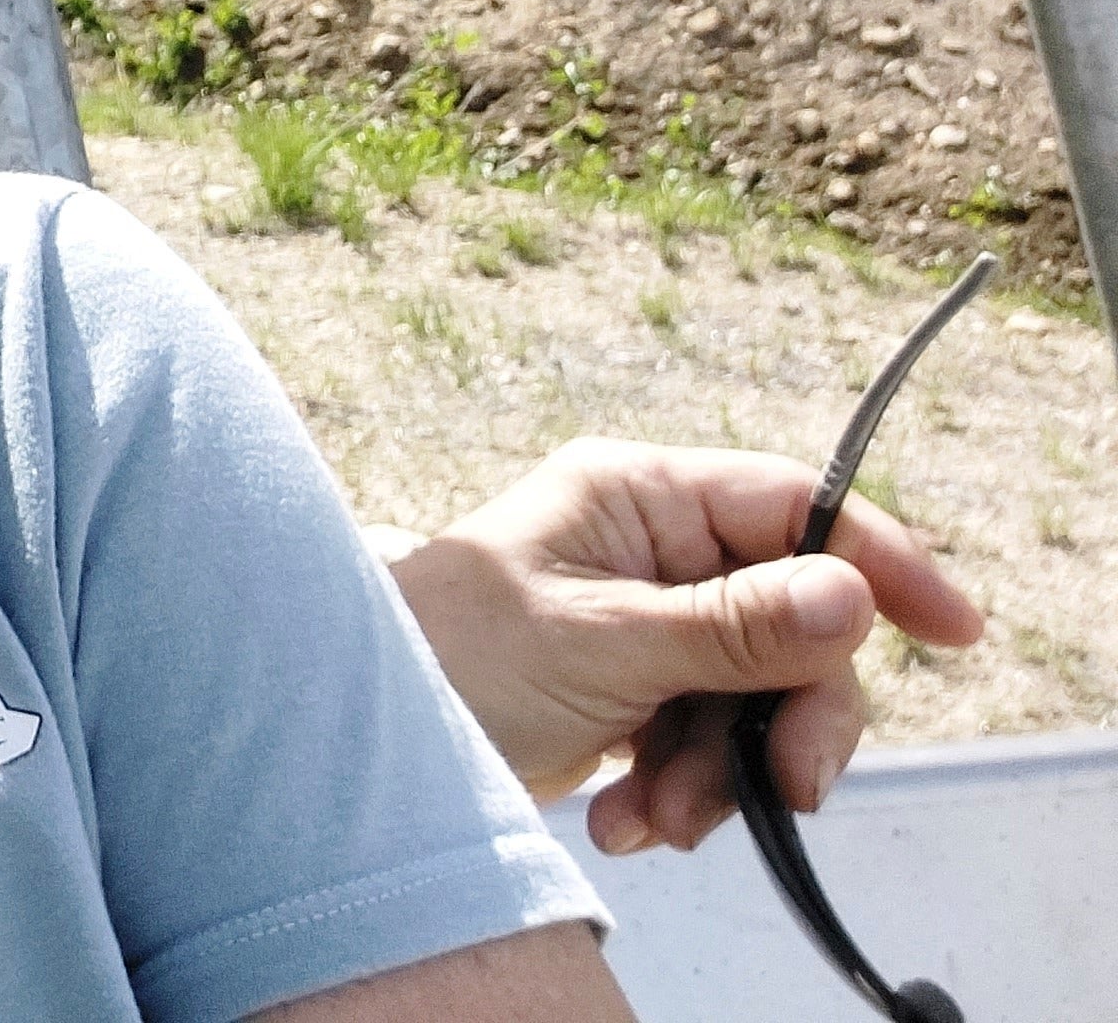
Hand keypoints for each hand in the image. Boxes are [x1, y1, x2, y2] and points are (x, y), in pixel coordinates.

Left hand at [383, 438, 982, 855]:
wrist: (362, 745)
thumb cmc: (448, 657)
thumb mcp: (600, 644)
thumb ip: (729, 628)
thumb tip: (847, 593)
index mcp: (637, 497)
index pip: (792, 505)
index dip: (879, 560)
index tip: (954, 630)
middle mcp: (649, 549)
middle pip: (795, 622)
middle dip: (790, 716)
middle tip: (785, 789)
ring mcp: (646, 624)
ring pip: (760, 696)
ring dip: (726, 773)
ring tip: (656, 816)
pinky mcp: (634, 694)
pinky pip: (711, 741)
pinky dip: (685, 792)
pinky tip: (629, 820)